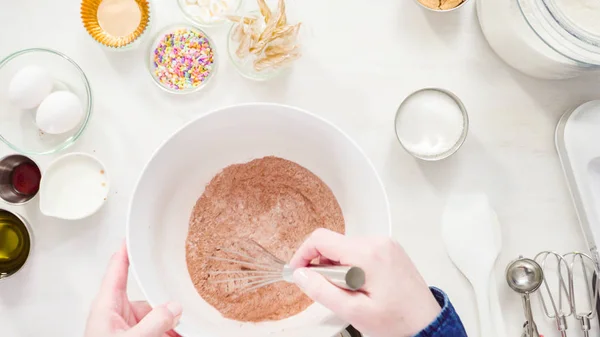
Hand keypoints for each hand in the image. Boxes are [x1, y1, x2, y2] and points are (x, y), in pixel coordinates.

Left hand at [85, 243, 181, 336]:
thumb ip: (153, 322)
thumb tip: (174, 308)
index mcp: (106, 306)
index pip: (117, 269)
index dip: (126, 250)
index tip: (134, 235)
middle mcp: (116, 313)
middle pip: (148, 297)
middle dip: (167, 304)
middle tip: (180, 310)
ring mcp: (127, 326)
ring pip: (156, 315)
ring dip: (170, 322)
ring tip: (181, 329)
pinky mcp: (136, 334)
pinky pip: (158, 328)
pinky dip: (170, 330)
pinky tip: (179, 333)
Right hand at [289, 229, 440, 336]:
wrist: (427, 324)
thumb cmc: (397, 321)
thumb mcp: (353, 311)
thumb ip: (322, 291)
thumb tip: (301, 274)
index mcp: (367, 254)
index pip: (321, 239)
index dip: (303, 254)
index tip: (298, 272)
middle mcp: (377, 242)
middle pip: (333, 244)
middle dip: (323, 267)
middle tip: (331, 292)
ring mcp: (385, 244)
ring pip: (345, 248)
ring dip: (338, 268)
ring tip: (351, 292)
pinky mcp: (389, 249)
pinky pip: (359, 251)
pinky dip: (351, 266)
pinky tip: (360, 286)